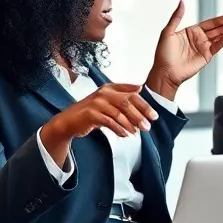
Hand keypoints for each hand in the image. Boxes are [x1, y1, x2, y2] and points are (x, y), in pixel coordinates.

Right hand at [40, 83, 157, 166]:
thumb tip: (140, 90)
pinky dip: (119, 129)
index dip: (145, 105)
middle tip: (148, 126)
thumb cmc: (91, 112)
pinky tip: (125, 135)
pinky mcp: (91, 114)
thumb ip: (122, 96)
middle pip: (127, 103)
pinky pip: (109, 122)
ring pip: (119, 113)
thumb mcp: (107, 102)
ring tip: (137, 132)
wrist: (69, 121)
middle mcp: (103, 93)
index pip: (132, 94)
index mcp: (110, 88)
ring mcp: (96, 103)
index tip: (154, 116)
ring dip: (130, 124)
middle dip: (140, 115)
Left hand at [148, 1, 222, 97]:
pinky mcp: (207, 56)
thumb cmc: (163, 54)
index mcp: (191, 31)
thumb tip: (182, 2)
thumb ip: (177, 17)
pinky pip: (220, 44)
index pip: (211, 22)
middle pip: (220, 27)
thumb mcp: (167, 31)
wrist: (165, 72)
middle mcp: (200, 38)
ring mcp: (204, 47)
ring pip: (222, 35)